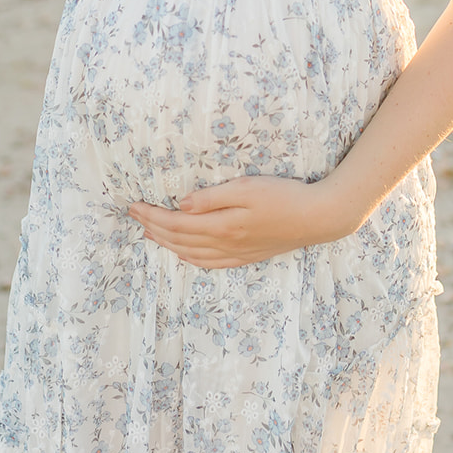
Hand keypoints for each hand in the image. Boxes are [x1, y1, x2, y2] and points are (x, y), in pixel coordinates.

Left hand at [128, 174, 347, 267]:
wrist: (318, 217)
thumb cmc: (284, 196)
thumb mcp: (246, 188)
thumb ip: (211, 198)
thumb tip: (181, 204)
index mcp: (222, 226)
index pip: (177, 223)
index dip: (152, 215)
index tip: (134, 205)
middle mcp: (225, 245)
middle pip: (179, 240)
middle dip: (153, 228)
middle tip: (134, 216)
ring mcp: (236, 254)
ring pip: (191, 253)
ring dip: (167, 244)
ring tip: (150, 233)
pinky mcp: (247, 256)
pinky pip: (210, 264)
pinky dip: (191, 259)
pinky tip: (184, 254)